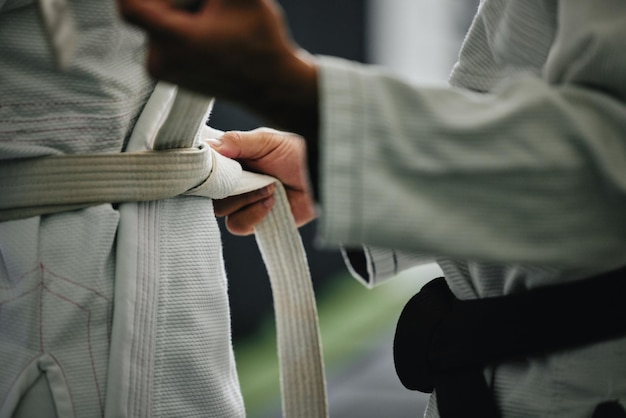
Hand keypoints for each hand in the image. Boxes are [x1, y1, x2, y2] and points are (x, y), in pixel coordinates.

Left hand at [118, 0, 317, 134]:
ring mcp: (161, 71)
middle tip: (209, 6)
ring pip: (155, 23)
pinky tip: (208, 35)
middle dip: (177, 0)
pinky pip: (161, 39)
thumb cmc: (260, 41)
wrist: (271, 85)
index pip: (128, 4)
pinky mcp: (166, 74)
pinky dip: (179, 29)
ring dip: (179, 13)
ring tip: (211, 21)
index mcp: (176, 41)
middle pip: (147, 8)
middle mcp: (160, 60)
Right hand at [211, 128, 315, 234]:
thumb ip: (236, 141)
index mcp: (233, 161)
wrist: (323, 176)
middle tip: (246, 176)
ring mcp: (245, 203)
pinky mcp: (257, 222)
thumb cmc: (298, 154)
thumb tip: (209, 147)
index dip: (204, 169)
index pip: (204, 169)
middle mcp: (235, 183)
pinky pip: (238, 225)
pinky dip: (252, 214)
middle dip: (224, 186)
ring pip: (221, 210)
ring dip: (243, 199)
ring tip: (269, 187)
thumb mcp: (267, 140)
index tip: (210, 165)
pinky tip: (271, 202)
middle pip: (208, 193)